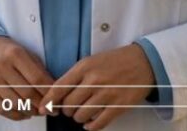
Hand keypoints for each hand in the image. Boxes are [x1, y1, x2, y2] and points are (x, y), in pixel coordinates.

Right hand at [0, 36, 53, 120]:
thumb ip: (40, 70)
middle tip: (51, 109)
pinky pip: (3, 109)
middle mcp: (1, 67)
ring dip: (31, 111)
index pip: (37, 79)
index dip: (49, 92)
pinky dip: (17, 115)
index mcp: (15, 54)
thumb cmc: (10, 52)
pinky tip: (25, 113)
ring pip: (16, 104)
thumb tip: (53, 93)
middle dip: (42, 104)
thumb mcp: (26, 53)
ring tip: (39, 111)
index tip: (57, 99)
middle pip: (27, 93)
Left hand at [38, 43, 154, 129]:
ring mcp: (106, 94)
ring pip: (81, 115)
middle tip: (70, 109)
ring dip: (78, 118)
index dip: (48, 101)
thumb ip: (75, 76)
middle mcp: (93, 81)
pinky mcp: (119, 106)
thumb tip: (58, 94)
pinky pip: (98, 123)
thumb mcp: (91, 61)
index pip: (58, 88)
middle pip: (68, 104)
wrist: (143, 61)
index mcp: (84, 67)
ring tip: (82, 113)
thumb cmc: (115, 61)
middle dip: (66, 110)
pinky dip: (91, 126)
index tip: (43, 108)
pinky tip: (90, 123)